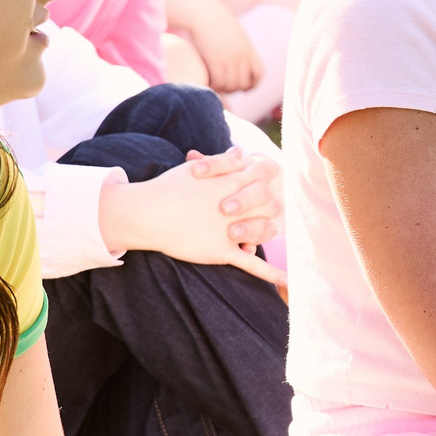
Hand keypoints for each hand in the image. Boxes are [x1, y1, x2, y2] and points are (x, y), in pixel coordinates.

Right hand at [98, 150, 286, 281]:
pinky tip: (288, 282)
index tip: (257, 190)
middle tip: (253, 213)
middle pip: (270, 206)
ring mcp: (230, 230)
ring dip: (265, 233)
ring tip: (258, 234)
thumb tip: (241, 153)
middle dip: (267, 210)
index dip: (263, 186)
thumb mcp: (197, 169)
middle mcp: (236, 206)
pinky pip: (252, 264)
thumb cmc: (169, 188)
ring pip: (264, 231)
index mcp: (231, 183)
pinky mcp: (222, 251)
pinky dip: (272, 273)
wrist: (146, 213)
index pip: (264, 182)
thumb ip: (223, 162)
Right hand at [188, 8, 262, 93]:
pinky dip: (214, 86)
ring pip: (231, 86)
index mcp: (248, 49)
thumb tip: (233, 55)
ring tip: (214, 85)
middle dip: (234, 89)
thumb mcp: (232, 33)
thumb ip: (237, 46)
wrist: (203, 12)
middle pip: (244, 84)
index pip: (259, 74)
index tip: (243, 88)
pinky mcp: (216, 60)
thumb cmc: (213, 20)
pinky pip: (219, 82)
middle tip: (222, 87)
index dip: (253, 84)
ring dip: (222, 89)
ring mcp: (230, 59)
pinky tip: (207, 81)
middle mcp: (242, 56)